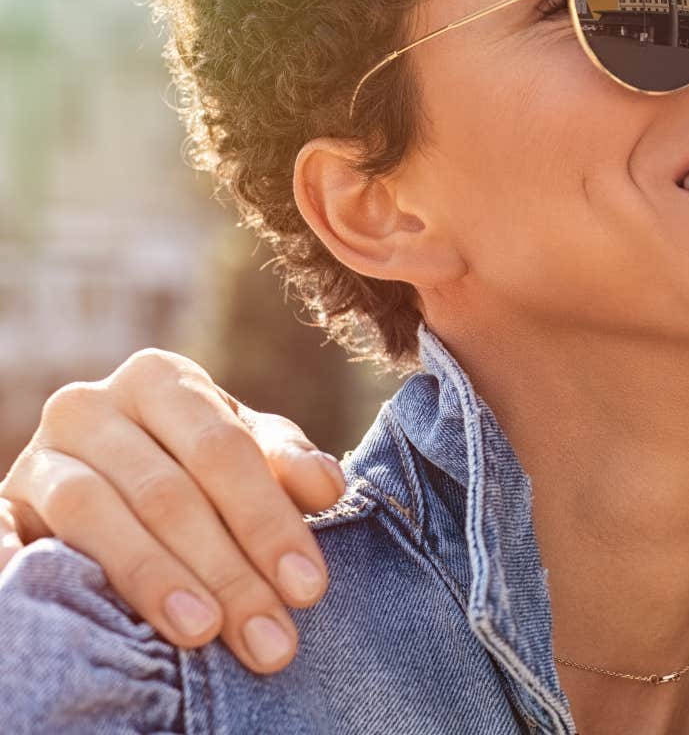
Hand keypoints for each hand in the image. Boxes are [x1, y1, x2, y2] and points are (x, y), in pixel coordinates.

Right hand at [0, 349, 344, 672]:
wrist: (102, 469)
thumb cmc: (192, 463)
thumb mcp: (244, 451)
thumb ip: (285, 462)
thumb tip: (327, 488)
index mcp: (161, 381)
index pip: (224, 452)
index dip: (269, 522)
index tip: (308, 588)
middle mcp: (92, 406)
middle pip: (168, 493)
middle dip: (227, 571)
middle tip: (268, 637)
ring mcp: (39, 455)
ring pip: (94, 512)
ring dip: (151, 577)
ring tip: (201, 632)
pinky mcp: (1, 503)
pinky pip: (0, 528)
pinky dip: (16, 561)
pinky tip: (50, 595)